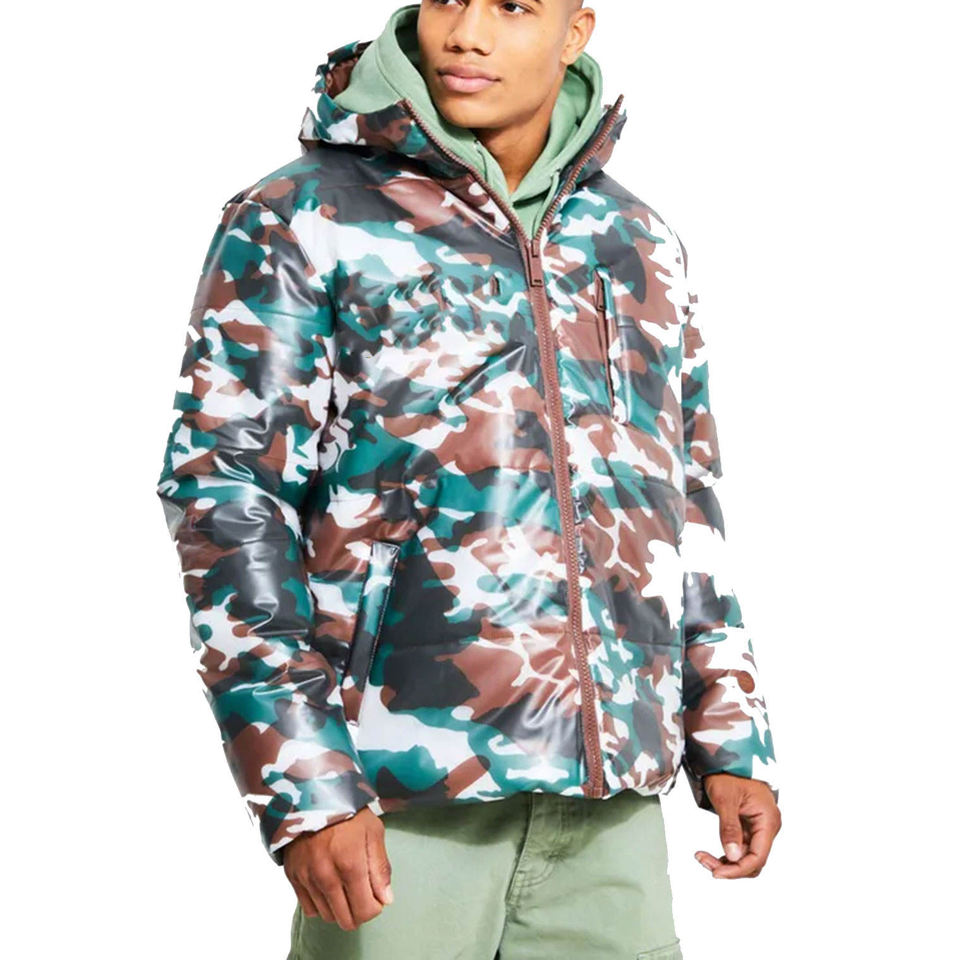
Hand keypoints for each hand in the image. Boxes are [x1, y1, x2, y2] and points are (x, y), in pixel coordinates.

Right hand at [283, 807, 393, 929]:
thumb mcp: (373, 831)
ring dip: (340, 908)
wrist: (312, 795)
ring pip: (327, 916)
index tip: (377, 895)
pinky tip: (329, 886)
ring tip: (346, 887)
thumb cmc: (348, 811)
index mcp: (350, 864)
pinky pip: (309, 908)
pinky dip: (321, 903)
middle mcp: (326, 876)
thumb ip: (380, 867)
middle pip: (346, 919)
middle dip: (359, 912)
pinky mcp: (293, 876)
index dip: (376, 907)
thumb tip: (386, 899)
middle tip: (362, 893)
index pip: (366, 910)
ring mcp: (307, 878)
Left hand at [694, 773, 780, 878]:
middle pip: (753, 861)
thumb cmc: (728, 773)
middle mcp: (767, 827)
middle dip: (730, 867)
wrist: (726, 758)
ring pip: (746, 857)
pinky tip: (711, 853)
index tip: (715, 873)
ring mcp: (759, 828)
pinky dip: (727, 853)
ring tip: (702, 856)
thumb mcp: (725, 799)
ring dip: (726, 862)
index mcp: (768, 820)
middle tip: (703, 860)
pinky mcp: (749, 827)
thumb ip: (729, 828)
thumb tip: (732, 857)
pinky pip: (741, 848)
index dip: (738, 869)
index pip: (758, 857)